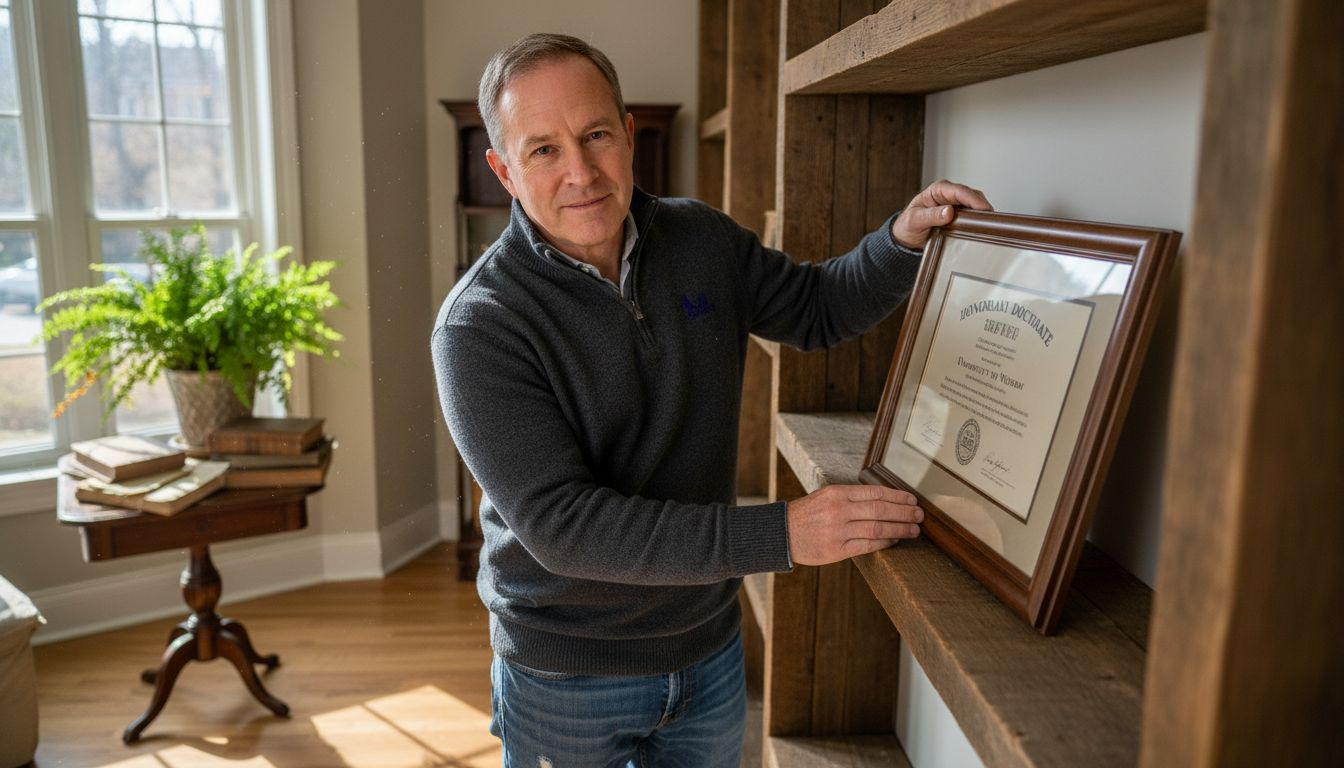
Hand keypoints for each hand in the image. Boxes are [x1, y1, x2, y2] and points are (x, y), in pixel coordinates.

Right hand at [787, 484, 923, 565]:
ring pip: (877, 528)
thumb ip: (850, 498)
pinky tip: (894, 540)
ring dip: (899, 529)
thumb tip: (883, 501)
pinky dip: (884, 542)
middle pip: (880, 509)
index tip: (911, 500)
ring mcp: (838, 531)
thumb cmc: (806, 515)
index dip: (897, 496)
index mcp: (837, 493)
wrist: (782, 534)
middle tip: (919, 515)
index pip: (874, 493)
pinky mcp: (837, 550)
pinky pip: (867, 545)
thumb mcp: (825, 496)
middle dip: (904, 512)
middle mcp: (838, 510)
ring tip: (914, 530)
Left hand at [891, 179, 992, 249]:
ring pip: (975, 204)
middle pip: (972, 196)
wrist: (906, 237)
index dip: (974, 200)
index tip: (984, 209)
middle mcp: (949, 194)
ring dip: (981, 214)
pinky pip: (973, 214)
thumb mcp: (915, 220)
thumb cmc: (907, 226)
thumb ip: (931, 216)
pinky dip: (978, 220)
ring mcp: (955, 203)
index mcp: (938, 190)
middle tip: (989, 221)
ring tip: (987, 225)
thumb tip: (949, 211)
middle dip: (982, 206)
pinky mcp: (959, 213)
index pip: (960, 191)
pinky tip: (980, 228)